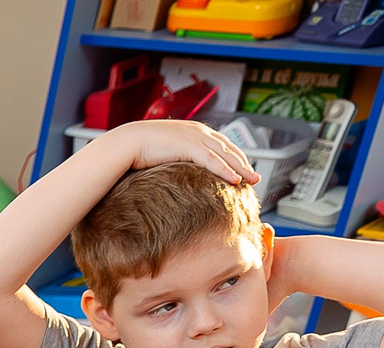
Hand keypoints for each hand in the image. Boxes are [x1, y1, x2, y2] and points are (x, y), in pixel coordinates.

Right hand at [110, 118, 257, 183]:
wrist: (127, 142)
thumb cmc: (140, 149)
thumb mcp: (165, 151)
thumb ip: (177, 156)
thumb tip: (178, 171)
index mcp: (195, 131)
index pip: (222, 144)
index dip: (235, 158)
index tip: (244, 170)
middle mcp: (199, 131)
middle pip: (229, 149)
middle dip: (244, 163)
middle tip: (255, 178)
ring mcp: (195, 137)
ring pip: (225, 155)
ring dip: (241, 168)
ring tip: (252, 181)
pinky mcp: (189, 146)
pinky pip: (213, 161)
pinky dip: (226, 171)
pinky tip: (235, 180)